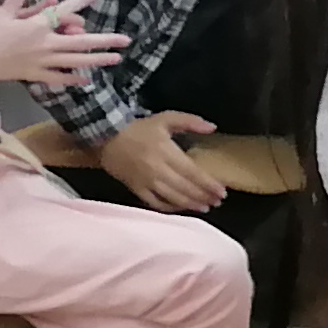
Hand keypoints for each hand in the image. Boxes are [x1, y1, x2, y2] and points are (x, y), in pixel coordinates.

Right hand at [0, 0, 126, 93]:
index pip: (63, 12)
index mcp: (37, 27)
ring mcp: (42, 62)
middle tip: (125, 40)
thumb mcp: (3, 11)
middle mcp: (45, 45)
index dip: (80, 2)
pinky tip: (86, 79)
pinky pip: (58, 78)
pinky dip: (73, 78)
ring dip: (97, 60)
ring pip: (75, 62)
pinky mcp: (35, 75)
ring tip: (115, 59)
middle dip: (105, 40)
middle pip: (81, 42)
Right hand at [94, 111, 224, 213]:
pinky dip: (169, 208)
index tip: (222, 192)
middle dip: (203, 196)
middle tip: (217, 202)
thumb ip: (190, 121)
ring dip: (190, 204)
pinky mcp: (135, 189)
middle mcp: (157, 169)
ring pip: (172, 198)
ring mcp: (145, 181)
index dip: (208, 184)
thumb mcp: (166, 118)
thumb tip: (212, 127)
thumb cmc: (139, 128)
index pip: (193, 172)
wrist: (105, 137)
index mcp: (166, 152)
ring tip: (204, 207)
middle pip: (185, 188)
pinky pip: (154, 203)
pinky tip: (180, 208)